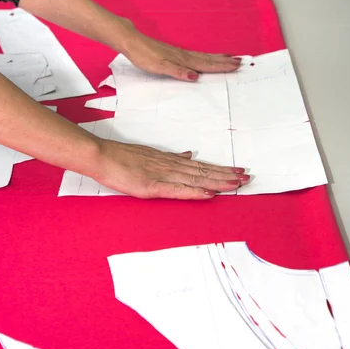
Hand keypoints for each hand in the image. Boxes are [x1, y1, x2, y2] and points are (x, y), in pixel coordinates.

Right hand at [92, 139, 249, 199]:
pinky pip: (177, 190)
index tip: (237, 171)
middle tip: (248, 177)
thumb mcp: (149, 154)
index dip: (220, 169)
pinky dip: (195, 192)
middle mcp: (170, 166)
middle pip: (203, 171)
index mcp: (170, 160)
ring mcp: (162, 175)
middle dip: (226, 175)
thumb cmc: (121, 157)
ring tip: (237, 184)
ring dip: (217, 182)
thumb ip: (169, 157)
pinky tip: (209, 194)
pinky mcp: (152, 186)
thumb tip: (188, 155)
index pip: (200, 166)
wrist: (101, 155)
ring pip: (196, 179)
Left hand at [124, 32, 240, 81]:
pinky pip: (195, 56)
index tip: (237, 65)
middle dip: (224, 62)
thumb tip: (195, 77)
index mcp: (183, 60)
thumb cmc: (144, 56)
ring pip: (203, 57)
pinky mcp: (174, 53)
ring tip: (229, 57)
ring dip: (217, 58)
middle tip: (241, 61)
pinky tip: (204, 58)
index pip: (206, 64)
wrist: (132, 43)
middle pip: (208, 59)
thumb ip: (178, 72)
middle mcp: (184, 56)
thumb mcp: (160, 67)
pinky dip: (204, 57)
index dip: (221, 66)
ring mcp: (179, 54)